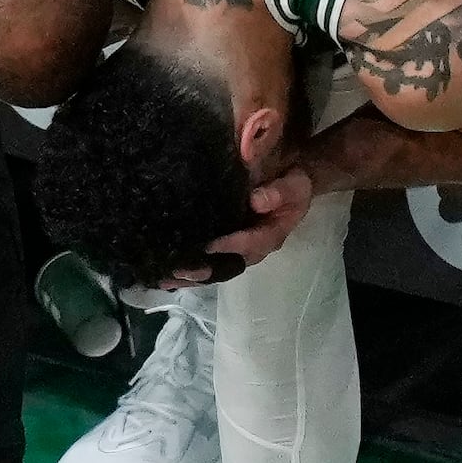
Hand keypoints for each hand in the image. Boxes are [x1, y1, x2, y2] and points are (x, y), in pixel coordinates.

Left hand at [171, 168, 312, 282]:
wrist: (289, 185)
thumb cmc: (292, 184)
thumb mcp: (295, 184)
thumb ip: (279, 192)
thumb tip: (255, 201)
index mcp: (273, 235)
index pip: (252, 243)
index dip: (232, 245)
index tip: (209, 246)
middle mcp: (255, 249)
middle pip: (230, 265)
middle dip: (205, 270)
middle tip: (180, 272)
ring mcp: (240, 251)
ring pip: (216, 269)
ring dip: (192, 276)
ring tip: (166, 278)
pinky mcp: (227, 247)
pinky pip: (209, 262)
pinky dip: (190, 270)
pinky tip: (166, 275)